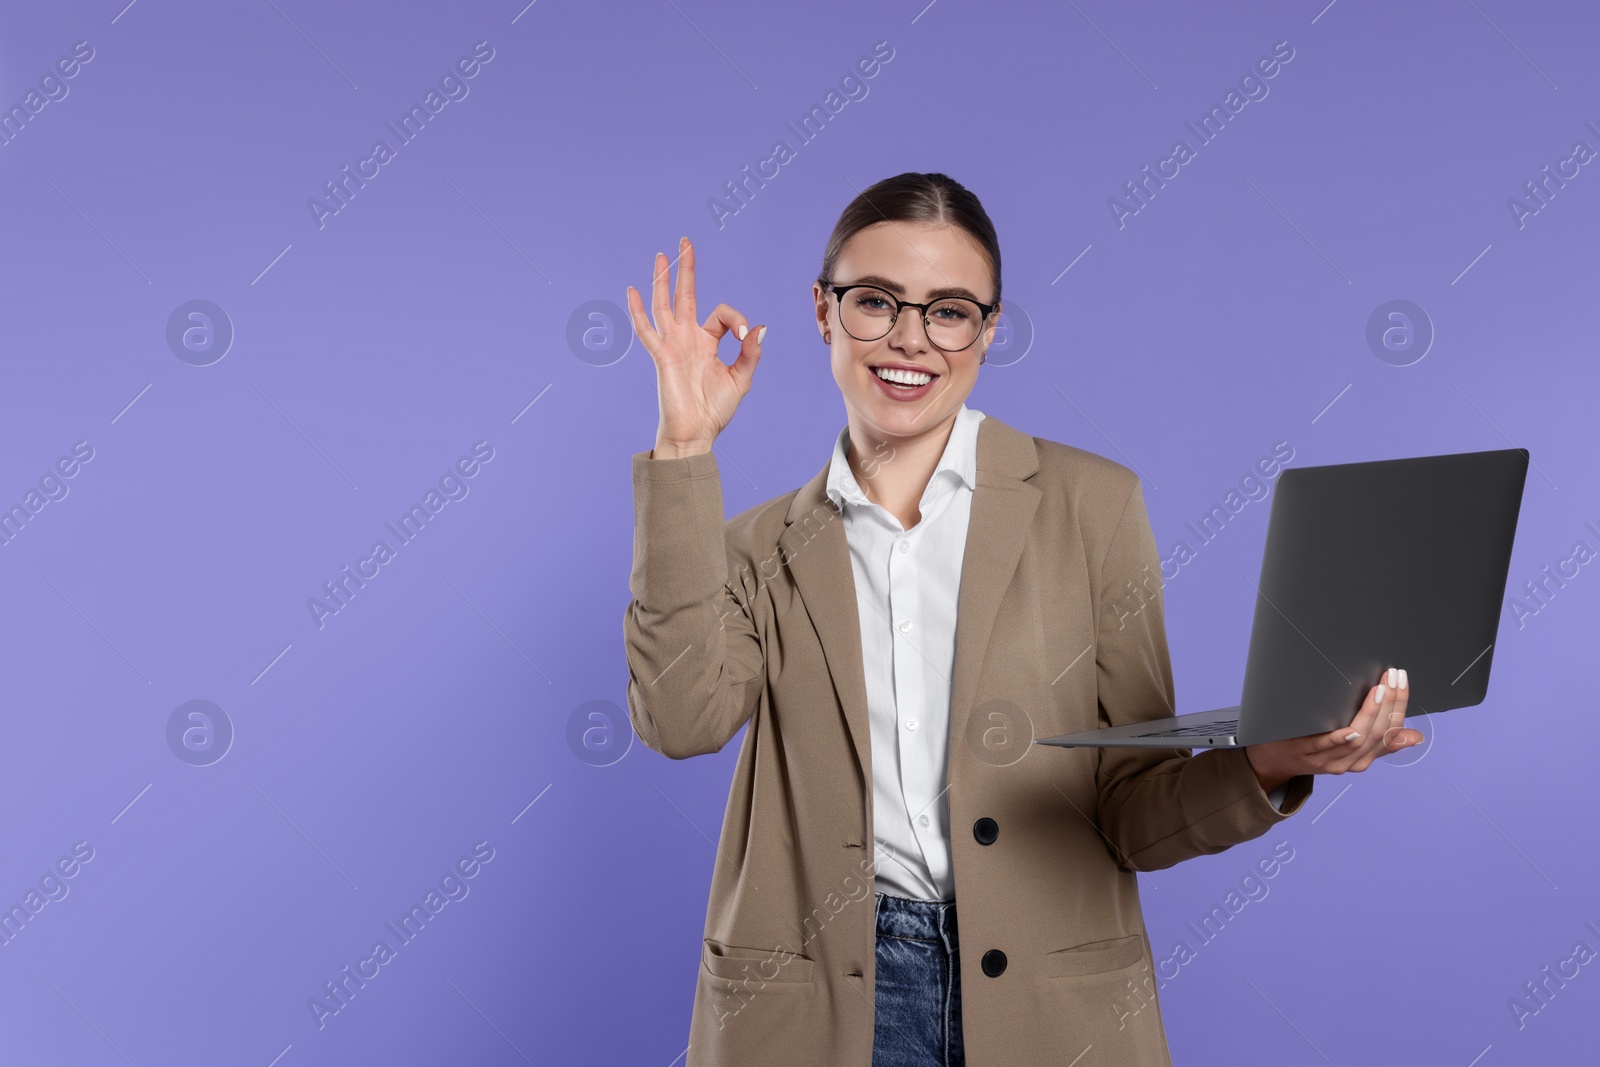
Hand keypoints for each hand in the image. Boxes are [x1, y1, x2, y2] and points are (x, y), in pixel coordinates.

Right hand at [625, 236, 765, 457]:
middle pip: (686, 295)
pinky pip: (647, 330)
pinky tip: (633, 290)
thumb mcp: (741, 378)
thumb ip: (750, 352)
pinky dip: (639, 310)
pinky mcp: (661, 356)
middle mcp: (688, 338)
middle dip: (686, 269)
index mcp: (707, 342)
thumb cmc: (715, 410)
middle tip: (685, 242)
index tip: (746, 337)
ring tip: (661, 256)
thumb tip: (760, 328)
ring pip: (665, 305)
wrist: (696, 433)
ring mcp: (673, 345)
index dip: (738, 320)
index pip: (722, 314)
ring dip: (663, 280)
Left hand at [1245, 667, 1424, 792]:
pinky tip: (1351, 729)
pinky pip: (1325, 747)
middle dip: (1390, 704)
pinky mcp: (1304, 754)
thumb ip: (1380, 741)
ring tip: (1379, 691)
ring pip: (1357, 740)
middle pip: (1377, 734)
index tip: (1402, 681)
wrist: (1273, 761)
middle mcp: (1348, 762)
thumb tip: (1416, 736)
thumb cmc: (1314, 747)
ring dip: (1370, 715)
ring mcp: (1326, 760)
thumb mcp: (1350, 747)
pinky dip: (1341, 738)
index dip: (1399, 707)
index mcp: (1362, 759)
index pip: (1390, 732)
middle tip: (1394, 677)